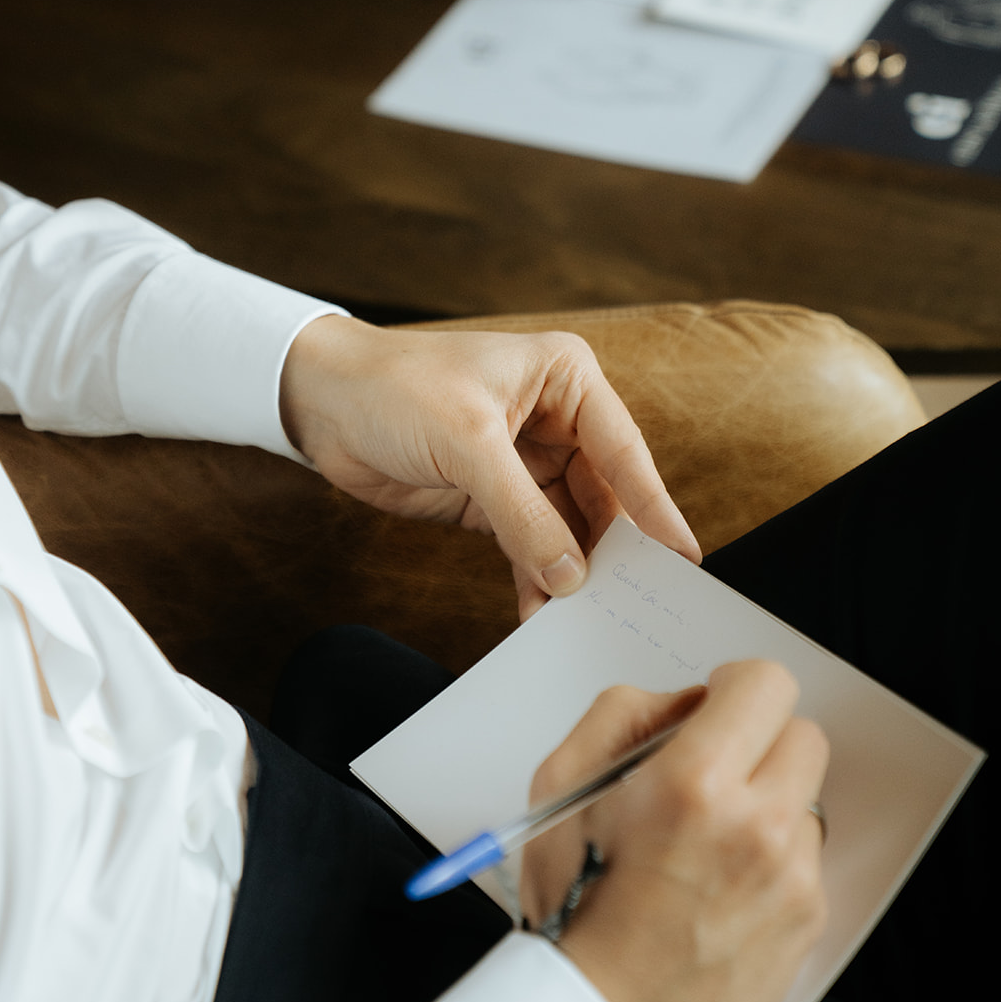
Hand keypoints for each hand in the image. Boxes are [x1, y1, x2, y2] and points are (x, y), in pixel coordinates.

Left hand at [279, 315, 700, 619]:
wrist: (318, 403)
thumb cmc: (394, 388)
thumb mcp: (467, 443)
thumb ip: (522, 513)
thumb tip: (570, 576)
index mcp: (565, 381)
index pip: (624, 450)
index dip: (654, 506)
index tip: (681, 557)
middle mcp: (555, 420)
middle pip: (604, 496)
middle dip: (613, 550)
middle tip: (636, 604)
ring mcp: (524, 464)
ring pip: (567, 528)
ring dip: (572, 572)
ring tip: (586, 620)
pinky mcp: (491, 500)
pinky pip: (529, 546)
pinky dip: (535, 580)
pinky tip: (539, 613)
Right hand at [520, 662, 828, 1001]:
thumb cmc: (574, 904)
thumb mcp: (560, 785)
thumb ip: (623, 715)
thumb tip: (686, 702)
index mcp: (693, 783)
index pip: (766, 685)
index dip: (737, 687)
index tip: (717, 707)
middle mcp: (756, 826)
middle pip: (802, 735)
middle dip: (759, 742)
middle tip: (715, 772)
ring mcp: (791, 879)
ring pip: (804, 800)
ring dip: (766, 806)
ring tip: (708, 848)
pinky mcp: (809, 922)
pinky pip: (804, 861)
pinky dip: (771, 863)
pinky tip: (721, 891)